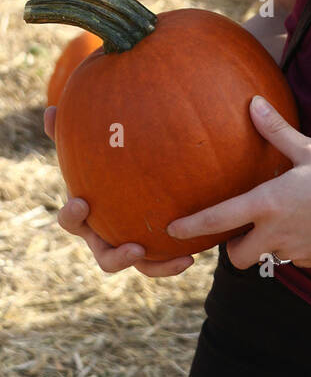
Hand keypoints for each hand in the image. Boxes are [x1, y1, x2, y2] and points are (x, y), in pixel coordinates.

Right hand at [44, 106, 194, 277]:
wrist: (133, 180)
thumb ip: (72, 132)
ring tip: (181, 258)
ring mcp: (129, 246)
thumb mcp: (91, 146)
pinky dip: (173, 262)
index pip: (71, 220)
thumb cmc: (106, 162)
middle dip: (116, 256)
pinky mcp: (153, 248)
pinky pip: (162, 261)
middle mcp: (105, 235)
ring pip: (140, 265)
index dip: (73, 216)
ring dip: (157, 266)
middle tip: (134, 248)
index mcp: (86, 214)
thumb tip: (51, 109)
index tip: (83, 202)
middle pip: (105, 256)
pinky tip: (193, 256)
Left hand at [166, 96, 310, 268]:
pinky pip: (297, 257)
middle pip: (238, 257)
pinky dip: (297, 246)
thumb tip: (253, 104)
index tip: (172, 231)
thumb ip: (276, 131)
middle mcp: (277, 233)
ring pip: (270, 256)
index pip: (219, 219)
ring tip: (286, 221)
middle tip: (243, 229)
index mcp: (269, 204)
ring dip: (269, 245)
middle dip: (235, 248)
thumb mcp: (309, 149)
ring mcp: (297, 250)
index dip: (192, 227)